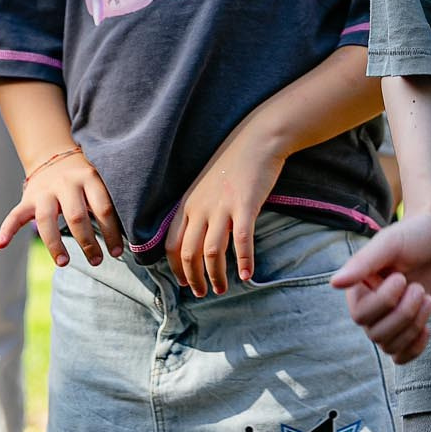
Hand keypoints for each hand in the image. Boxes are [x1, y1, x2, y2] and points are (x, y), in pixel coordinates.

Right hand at [0, 149, 122, 267]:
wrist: (56, 156)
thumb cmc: (85, 177)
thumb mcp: (99, 181)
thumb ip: (107, 203)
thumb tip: (130, 235)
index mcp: (90, 178)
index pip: (104, 208)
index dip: (112, 232)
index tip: (119, 252)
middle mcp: (67, 183)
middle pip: (77, 216)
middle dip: (88, 242)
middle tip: (98, 261)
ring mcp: (45, 191)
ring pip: (48, 220)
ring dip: (55, 244)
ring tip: (64, 263)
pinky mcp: (28, 198)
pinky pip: (15, 215)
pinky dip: (7, 230)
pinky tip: (1, 245)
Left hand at [164, 126, 284, 296]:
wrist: (258, 139)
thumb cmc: (233, 162)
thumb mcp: (205, 184)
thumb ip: (198, 208)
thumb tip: (196, 235)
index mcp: (188, 203)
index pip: (172, 244)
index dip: (176, 268)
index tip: (184, 282)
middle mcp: (201, 207)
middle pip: (189, 253)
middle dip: (193, 279)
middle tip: (202, 293)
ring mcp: (223, 206)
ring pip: (212, 252)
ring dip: (216, 276)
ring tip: (222, 289)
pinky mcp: (246, 205)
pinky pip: (242, 240)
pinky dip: (243, 261)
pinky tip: (248, 275)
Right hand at [331, 210, 430, 363]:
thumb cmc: (412, 235)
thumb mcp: (389, 243)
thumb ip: (363, 262)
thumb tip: (334, 283)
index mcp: (357, 288)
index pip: (361, 316)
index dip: (385, 302)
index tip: (402, 277)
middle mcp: (369, 307)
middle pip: (376, 335)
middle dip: (404, 314)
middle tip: (419, 289)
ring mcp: (387, 319)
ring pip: (390, 346)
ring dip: (414, 325)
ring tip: (427, 298)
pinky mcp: (405, 327)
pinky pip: (401, 355)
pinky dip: (415, 348)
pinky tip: (427, 328)